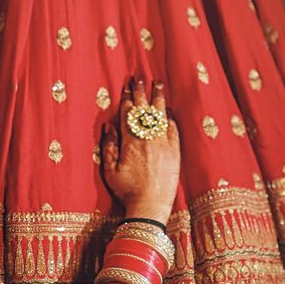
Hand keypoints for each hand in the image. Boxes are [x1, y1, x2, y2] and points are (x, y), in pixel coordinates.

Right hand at [101, 76, 180, 222]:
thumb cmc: (127, 190)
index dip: (127, 98)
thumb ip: (109, 146)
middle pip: (144, 109)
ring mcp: (163, 144)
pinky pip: (173, 129)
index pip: (128, 113)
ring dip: (158, 98)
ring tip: (157, 84)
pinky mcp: (175, 151)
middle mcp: (147, 138)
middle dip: (140, 92)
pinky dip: (169, 117)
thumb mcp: (109, 170)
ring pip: (160, 115)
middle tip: (139, 78)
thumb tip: (109, 125)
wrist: (150, 205)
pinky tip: (168, 110)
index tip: (126, 86)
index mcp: (130, 141)